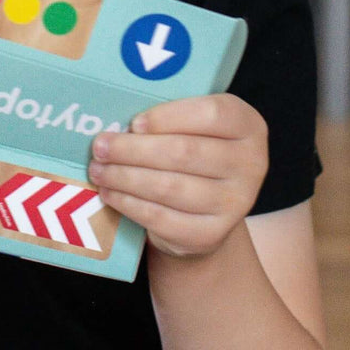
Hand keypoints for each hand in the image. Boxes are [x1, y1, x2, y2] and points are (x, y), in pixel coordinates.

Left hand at [87, 94, 267, 258]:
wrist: (209, 209)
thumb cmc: (193, 153)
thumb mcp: (192, 126)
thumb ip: (168, 116)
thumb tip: (115, 115)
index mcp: (247, 125)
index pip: (211, 114)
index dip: (168, 117)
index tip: (134, 123)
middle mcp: (251, 164)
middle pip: (184, 152)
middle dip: (133, 149)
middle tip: (100, 146)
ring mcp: (235, 203)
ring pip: (169, 187)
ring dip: (125, 177)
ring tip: (99, 169)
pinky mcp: (211, 234)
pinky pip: (162, 218)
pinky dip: (129, 204)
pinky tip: (110, 193)